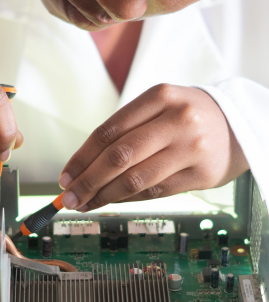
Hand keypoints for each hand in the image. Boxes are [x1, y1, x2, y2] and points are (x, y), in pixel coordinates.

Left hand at [59, 84, 248, 210]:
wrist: (234, 123)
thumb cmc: (183, 115)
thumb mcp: (157, 108)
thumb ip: (125, 131)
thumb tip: (84, 166)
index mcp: (158, 97)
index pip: (108, 131)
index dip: (82, 157)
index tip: (65, 176)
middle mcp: (177, 120)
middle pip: (118, 157)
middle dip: (88, 181)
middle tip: (69, 198)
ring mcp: (192, 148)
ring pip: (135, 179)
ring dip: (104, 196)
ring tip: (86, 204)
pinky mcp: (202, 174)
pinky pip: (155, 192)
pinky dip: (128, 199)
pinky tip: (112, 201)